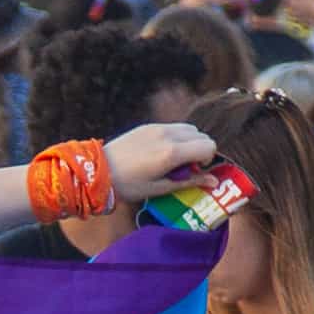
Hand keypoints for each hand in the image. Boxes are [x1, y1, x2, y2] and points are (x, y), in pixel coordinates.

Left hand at [102, 121, 218, 203]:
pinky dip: (176, 137)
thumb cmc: (129, 185)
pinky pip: (173, 127)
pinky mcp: (148, 125)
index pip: (209, 145)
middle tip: (185, 167)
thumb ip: (189, 182)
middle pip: (201, 135)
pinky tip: (160, 152)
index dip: (207, 159)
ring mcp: (157, 127)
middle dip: (200, 150)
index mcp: (172, 152)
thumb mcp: (160, 188)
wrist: (98, 170)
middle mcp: (168, 135)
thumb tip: (214, 182)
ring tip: (174, 159)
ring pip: (189, 128)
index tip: (195, 170)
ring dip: (189, 142)